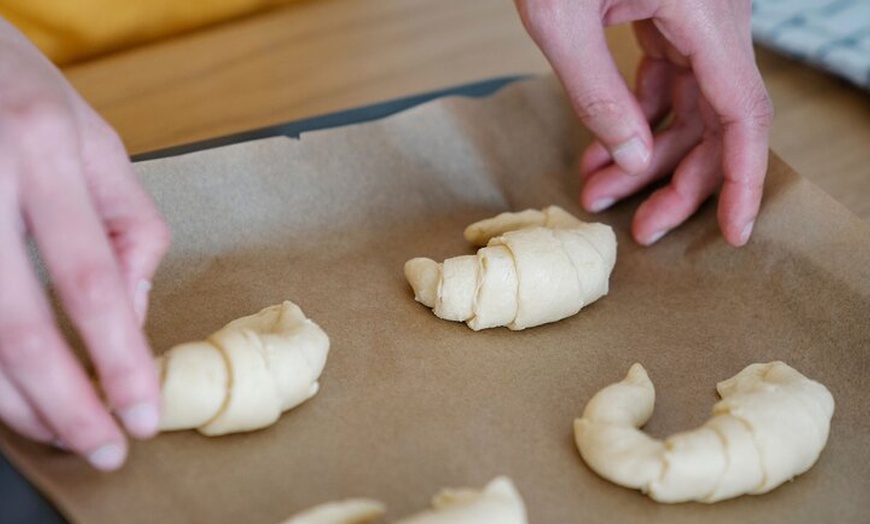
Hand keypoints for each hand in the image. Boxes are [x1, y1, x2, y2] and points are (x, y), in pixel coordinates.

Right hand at [0, 20, 168, 469]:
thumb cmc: (26, 96)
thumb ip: (129, 230)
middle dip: (63, 404)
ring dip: (14, 403)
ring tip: (60, 433)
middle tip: (102, 448)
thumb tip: (131, 319)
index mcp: (43, 151)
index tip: (142, 413)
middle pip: (16, 327)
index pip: (90, 280)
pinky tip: (9, 394)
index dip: (119, 358)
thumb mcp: (100, 144)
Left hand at [515, 0, 772, 245]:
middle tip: (638, 230)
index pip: (744, 115)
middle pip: (717, 121)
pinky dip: (637, 118)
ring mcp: (696, 15)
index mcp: (705, 13)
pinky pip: (669, 81)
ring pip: (693, 106)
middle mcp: (716, 16)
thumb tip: (634, 158)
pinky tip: (601, 152)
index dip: (740, 180)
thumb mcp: (559, 19)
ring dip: (647, 155)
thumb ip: (598, 93)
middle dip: (677, 181)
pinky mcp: (672, 15)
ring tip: (596, 191)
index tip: (733, 234)